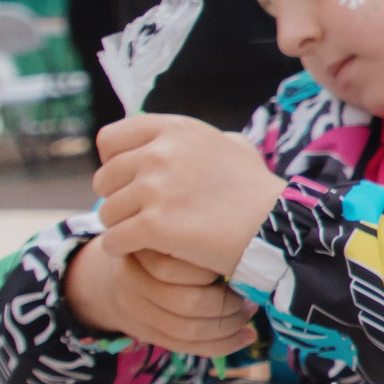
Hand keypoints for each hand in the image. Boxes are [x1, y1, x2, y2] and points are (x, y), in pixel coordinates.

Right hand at [62, 237, 258, 357]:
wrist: (121, 273)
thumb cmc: (163, 246)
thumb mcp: (173, 232)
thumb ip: (195, 239)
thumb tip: (241, 244)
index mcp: (140, 249)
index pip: (176, 268)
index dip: (212, 271)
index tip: (237, 264)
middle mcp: (130, 281)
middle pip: (187, 302)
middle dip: (228, 303)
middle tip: (249, 297)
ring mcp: (133, 311)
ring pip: (188, 330)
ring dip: (229, 326)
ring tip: (249, 312)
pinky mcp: (144, 333)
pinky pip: (187, 347)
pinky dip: (223, 344)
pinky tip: (247, 335)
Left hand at [91, 115, 285, 277]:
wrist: (278, 227)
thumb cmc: (259, 191)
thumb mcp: (236, 148)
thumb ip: (204, 140)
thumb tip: (183, 142)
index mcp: (175, 130)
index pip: (111, 140)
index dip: (114, 163)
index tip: (131, 181)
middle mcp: (160, 153)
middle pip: (105, 179)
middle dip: (118, 199)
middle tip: (140, 215)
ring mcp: (155, 189)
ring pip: (107, 212)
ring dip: (122, 227)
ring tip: (146, 237)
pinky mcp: (154, 225)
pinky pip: (114, 240)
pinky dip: (123, 250)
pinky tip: (144, 253)